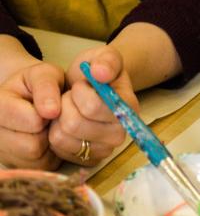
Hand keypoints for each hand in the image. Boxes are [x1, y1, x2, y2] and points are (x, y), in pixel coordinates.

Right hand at [0, 61, 62, 169]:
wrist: (30, 97)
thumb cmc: (39, 85)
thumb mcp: (43, 74)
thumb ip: (46, 87)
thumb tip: (50, 111)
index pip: (32, 121)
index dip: (48, 114)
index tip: (51, 106)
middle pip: (32, 146)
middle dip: (49, 132)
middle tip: (51, 120)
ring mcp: (2, 153)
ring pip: (37, 161)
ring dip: (50, 146)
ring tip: (47, 129)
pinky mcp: (15, 166)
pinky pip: (41, 168)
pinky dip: (49, 156)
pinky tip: (46, 140)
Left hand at [49, 45, 138, 165]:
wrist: (92, 89)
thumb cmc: (97, 72)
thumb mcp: (104, 56)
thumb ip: (106, 60)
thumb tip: (100, 73)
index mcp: (128, 108)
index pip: (93, 107)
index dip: (79, 92)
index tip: (81, 84)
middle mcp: (120, 133)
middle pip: (74, 124)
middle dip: (65, 105)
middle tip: (71, 97)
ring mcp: (105, 149)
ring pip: (63, 137)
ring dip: (58, 119)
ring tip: (68, 109)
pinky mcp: (89, 160)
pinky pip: (59, 150)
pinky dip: (55, 133)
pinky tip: (64, 123)